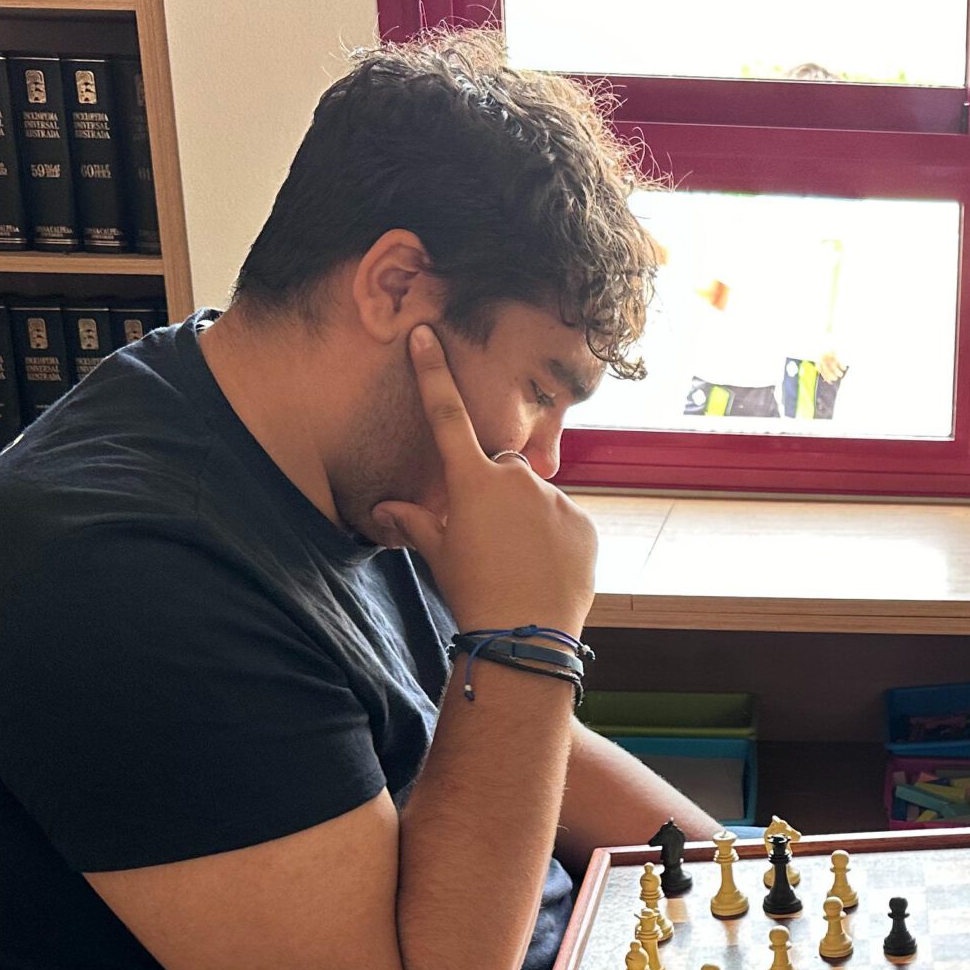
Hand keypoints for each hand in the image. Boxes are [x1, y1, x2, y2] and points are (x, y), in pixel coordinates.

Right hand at [371, 325, 598, 635]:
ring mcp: (555, 499)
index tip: (426, 334)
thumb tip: (385, 509)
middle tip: (492, 535)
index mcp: (472, 481)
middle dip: (496, 489)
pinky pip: (565, 519)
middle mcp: (515, 479)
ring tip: (521, 560)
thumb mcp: (438, 555)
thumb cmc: (472, 592)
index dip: (433, 373)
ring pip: (536, 496)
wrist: (524, 635)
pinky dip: (556, 537)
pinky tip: (546, 568)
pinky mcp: (584, 521)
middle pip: (503, 467)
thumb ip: (415, 522)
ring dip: (528, 516)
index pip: (446, 416)